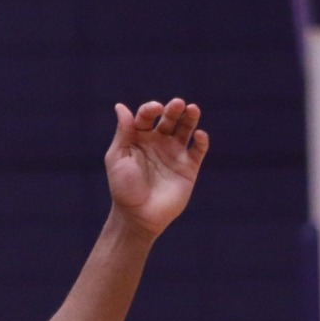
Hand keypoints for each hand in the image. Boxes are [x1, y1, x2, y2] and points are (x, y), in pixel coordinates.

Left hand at [105, 99, 207, 237]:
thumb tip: (121, 106)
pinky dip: (201, 141)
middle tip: (178, 104)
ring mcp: (174, 153)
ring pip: (185, 129)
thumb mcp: (117, 157)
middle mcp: (158, 142)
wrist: (138, 216)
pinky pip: (198, 150)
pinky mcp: (188, 167)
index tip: (155, 109)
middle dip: (173, 109)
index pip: (146, 116)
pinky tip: (199, 135)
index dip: (150, 109)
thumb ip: (123, 132)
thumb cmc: (123, 188)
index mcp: (138, 138)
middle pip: (168, 119)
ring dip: (190, 118)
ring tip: (193, 109)